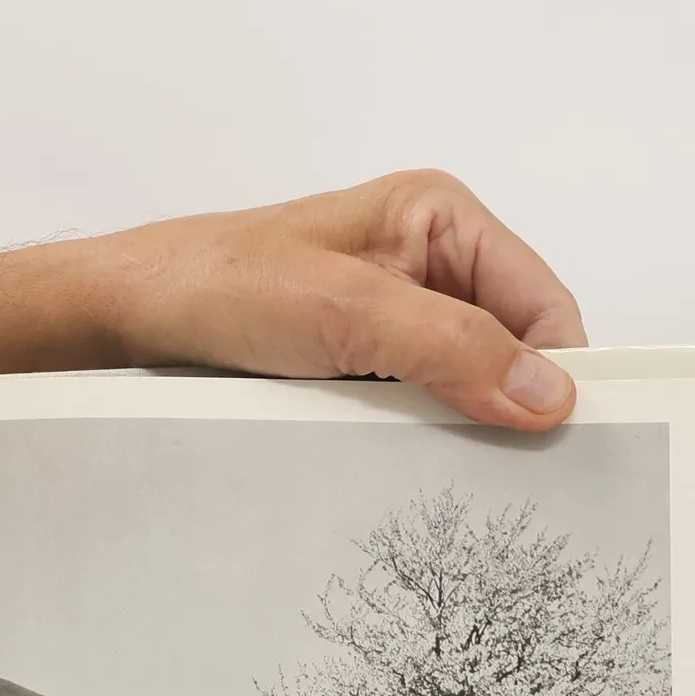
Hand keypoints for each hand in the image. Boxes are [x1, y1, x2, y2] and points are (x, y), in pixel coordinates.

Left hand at [89, 169, 587, 429]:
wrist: (128, 316)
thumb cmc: (221, 286)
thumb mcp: (348, 313)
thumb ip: (451, 348)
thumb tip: (547, 394)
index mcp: (439, 218)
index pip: (540, 300)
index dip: (560, 367)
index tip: (566, 439)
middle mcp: (423, 262)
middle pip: (506, 346)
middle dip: (509, 404)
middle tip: (513, 475)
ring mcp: (387, 315)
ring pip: (458, 382)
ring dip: (458, 426)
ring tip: (457, 477)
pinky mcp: (352, 361)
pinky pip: (409, 403)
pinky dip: (414, 435)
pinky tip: (406, 468)